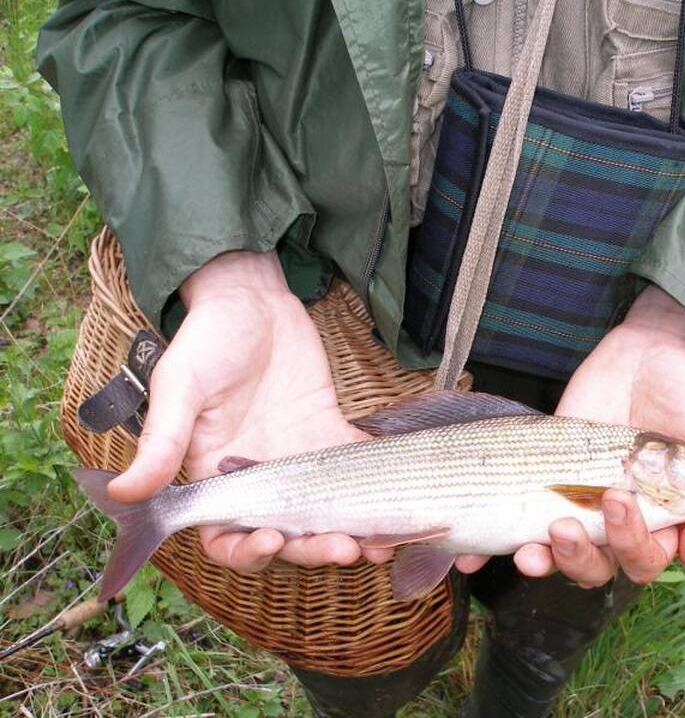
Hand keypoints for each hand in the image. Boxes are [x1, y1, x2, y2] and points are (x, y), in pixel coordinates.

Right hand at [107, 250, 389, 571]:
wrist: (250, 297)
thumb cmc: (206, 338)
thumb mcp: (180, 386)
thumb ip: (161, 441)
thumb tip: (123, 493)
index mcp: (213, 475)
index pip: (225, 537)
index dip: (247, 552)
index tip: (273, 541)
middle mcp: (256, 477)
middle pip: (284, 533)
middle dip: (313, 549)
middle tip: (346, 549)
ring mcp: (295, 458)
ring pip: (323, 511)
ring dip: (350, 530)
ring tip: (381, 543)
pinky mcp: (326, 433)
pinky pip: (350, 468)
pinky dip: (372, 487)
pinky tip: (396, 501)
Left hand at [458, 286, 684, 584]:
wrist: (652, 348)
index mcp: (663, 521)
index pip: (645, 559)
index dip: (632, 546)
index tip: (618, 502)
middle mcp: (618, 521)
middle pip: (599, 567)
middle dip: (581, 556)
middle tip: (566, 524)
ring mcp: (578, 500)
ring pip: (559, 554)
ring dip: (543, 560)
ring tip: (527, 549)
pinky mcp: (544, 479)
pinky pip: (518, 520)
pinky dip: (490, 546)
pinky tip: (471, 557)